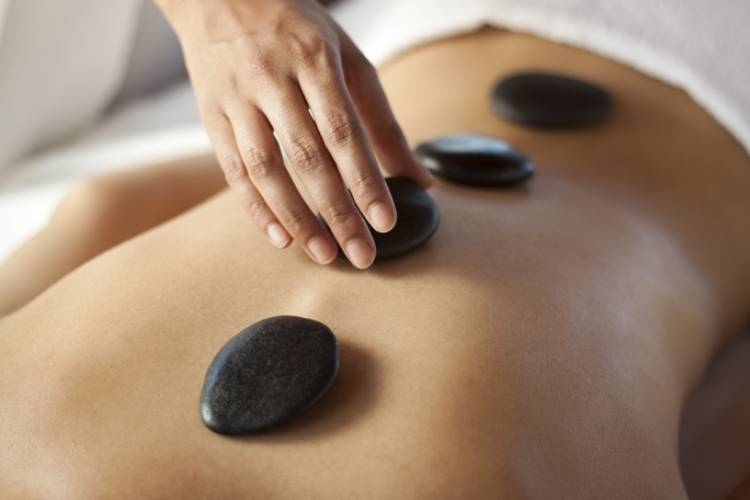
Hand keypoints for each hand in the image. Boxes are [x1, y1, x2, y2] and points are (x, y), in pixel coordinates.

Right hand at [156, 0, 432, 268]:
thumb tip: (419, 177)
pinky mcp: (211, 115)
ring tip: (324, 254)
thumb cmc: (296, 31)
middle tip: (361, 254)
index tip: (385, 222)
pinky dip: (256, 208)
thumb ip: (381, 120)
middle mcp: (272, 78)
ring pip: (266, 169)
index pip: (344, 130)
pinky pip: (232, 169)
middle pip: (307, 157)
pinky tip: (280, 238)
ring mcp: (237, 98)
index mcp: (313, 59)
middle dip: (337, 211)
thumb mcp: (347, 59)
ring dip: (296, 217)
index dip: (365, 179)